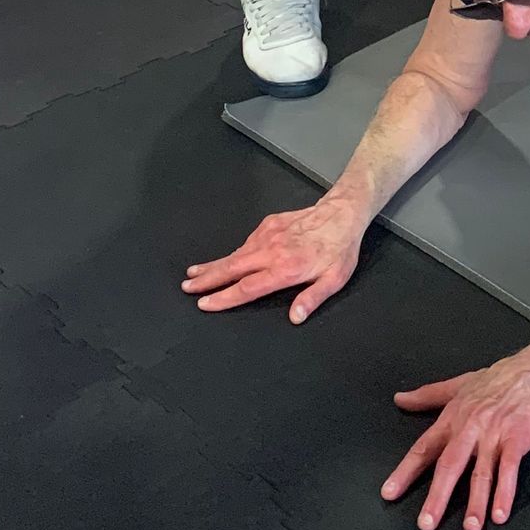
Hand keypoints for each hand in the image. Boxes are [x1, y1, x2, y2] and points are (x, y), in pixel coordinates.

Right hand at [183, 200, 362, 324]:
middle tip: (187, 288)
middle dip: (207, 279)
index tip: (205, 303)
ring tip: (195, 274)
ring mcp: (268, 235)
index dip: (224, 298)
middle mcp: (272, 251)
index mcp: (285, 269)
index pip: (247, 287)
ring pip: (235, 253)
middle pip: (232, 268)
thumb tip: (295, 317)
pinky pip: (247, 242)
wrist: (342, 211)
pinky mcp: (269, 223)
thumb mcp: (335, 279)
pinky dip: (233, 252)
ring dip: (214, 265)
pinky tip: (227, 259)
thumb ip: (312, 299)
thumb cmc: (340, 248)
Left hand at [381, 350, 529, 529]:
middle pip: (450, 464)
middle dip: (437, 496)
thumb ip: (427, 395)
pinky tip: (500, 513)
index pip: (424, 448)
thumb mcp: (460, 384)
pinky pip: (510, 468)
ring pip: (481, 472)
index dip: (406, 472)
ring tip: (470, 527)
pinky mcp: (519, 438)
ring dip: (475, 502)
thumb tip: (400, 399)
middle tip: (426, 523)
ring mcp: (495, 433)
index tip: (389, 493)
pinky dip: (505, 492)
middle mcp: (471, 427)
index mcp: (454, 417)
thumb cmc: (500, 378)